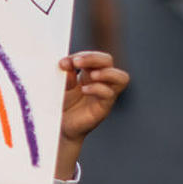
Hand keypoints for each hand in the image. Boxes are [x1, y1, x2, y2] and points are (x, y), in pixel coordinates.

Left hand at [54, 51, 129, 178]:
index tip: (63, 62)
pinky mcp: (104, 107)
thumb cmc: (62, 106)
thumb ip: (65, 75)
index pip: (93, 56)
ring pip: (121, 77)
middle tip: (76, 62)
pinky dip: (98, 89)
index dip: (81, 56)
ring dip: (106, 72)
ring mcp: (105, 94)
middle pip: (108, 61)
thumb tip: (67, 64)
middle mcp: (100, 81)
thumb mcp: (61, 87)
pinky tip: (85, 90)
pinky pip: (109, 94)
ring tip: (91, 74)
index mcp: (89, 73)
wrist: (60, 127)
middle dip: (93, 58)